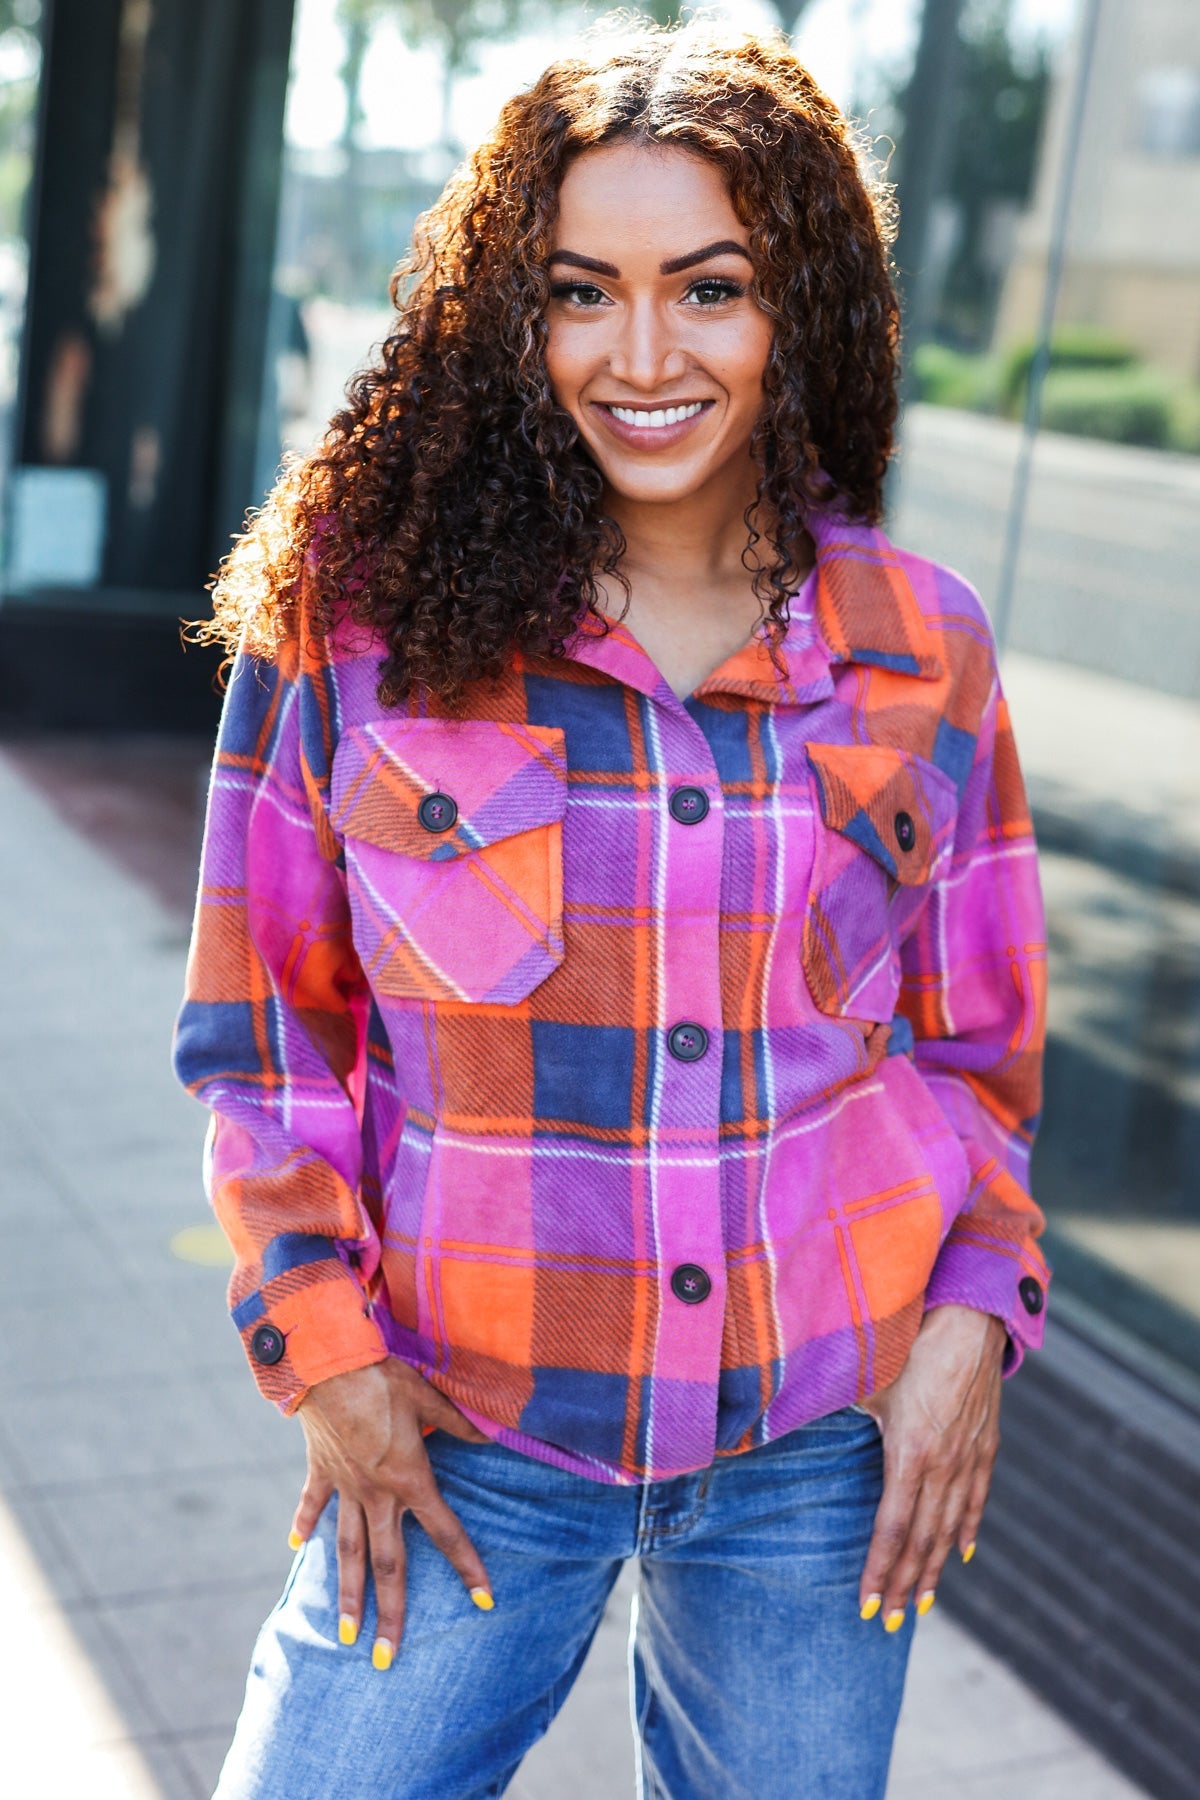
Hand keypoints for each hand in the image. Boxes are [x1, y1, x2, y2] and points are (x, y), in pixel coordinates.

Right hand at [290, 1358, 492, 1668]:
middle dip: (389, 1614)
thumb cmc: (383, 1377)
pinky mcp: (321, 1470)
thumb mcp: (428, 1396)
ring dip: (347, 1594)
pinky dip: (305, 1525)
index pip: (446, 1532)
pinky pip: (314, 1504)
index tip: (484, 1600)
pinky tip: (296, 1550)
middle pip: (387, 1564)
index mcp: (409, 1480)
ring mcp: (345, 1486)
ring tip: (345, 1634)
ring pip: (348, 1551)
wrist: (327, 1364)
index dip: (467, 1566)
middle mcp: (376, 1494)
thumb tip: (494, 1435)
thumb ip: (460, 1423)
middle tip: (385, 1660)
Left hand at [857, 1303, 1005, 1629]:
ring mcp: (970, 1456)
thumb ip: (828, 1404)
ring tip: (920, 1603)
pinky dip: (968, 1529)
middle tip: (889, 1622)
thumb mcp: (865, 1376)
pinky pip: (978, 1498)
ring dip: (934, 1568)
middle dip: (903, 1585)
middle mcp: (944, 1464)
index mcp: (910, 1452)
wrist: (970, 1316)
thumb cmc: (909, 1340)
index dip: (879, 1569)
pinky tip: (961, 1554)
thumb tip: (773, 1417)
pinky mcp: (986, 1443)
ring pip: (951, 1527)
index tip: (866, 1604)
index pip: (893, 1528)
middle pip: (922, 1540)